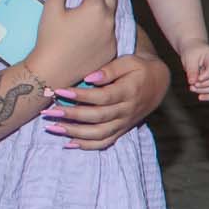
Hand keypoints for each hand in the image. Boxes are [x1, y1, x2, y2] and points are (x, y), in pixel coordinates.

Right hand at [26, 0, 123, 91]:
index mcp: (93, 8)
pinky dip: (108, 19)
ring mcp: (111, 37)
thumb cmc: (49, 39)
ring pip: (113, 11)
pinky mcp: (111, 49)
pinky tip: (106, 16)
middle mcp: (107, 21)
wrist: (52, 73)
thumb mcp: (52, 8)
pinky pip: (111, 30)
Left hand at [51, 47, 170, 150]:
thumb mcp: (129, 62)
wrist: (158, 83)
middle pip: (97, 117)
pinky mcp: (122, 130)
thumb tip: (90, 77)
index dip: (80, 96)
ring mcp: (124, 123)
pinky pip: (104, 142)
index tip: (60, 90)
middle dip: (71, 115)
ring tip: (53, 127)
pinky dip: (86, 146)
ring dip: (74, 132)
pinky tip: (68, 143)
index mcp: (128, 92)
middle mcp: (126, 111)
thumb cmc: (140, 69)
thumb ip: (110, 69)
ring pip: (98, 133)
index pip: (102, 97)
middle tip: (49, 112)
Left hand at [181, 41, 208, 100]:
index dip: (207, 76)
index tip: (197, 79)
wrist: (193, 50)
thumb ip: (191, 70)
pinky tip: (200, 97)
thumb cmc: (191, 52)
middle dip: (205, 85)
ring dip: (205, 91)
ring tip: (192, 88)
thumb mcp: (189, 58)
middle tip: (192, 85)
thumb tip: (192, 83)